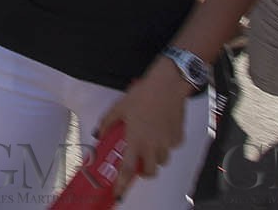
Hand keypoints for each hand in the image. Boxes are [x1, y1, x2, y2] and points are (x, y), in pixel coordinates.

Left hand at [99, 61, 192, 197]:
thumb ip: (108, 122)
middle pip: (150, 172)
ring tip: (149, 140)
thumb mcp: (120, 106)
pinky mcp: (178, 137)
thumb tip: (99, 133)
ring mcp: (167, 143)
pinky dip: (166, 144)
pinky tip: (160, 129)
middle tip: (138, 160)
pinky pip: (172, 147)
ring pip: (162, 161)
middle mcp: (153, 145)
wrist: (168, 84)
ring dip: (155, 156)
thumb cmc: (144, 94)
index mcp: (136, 140)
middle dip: (144, 171)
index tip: (118, 193)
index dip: (122, 184)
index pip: (128, 169)